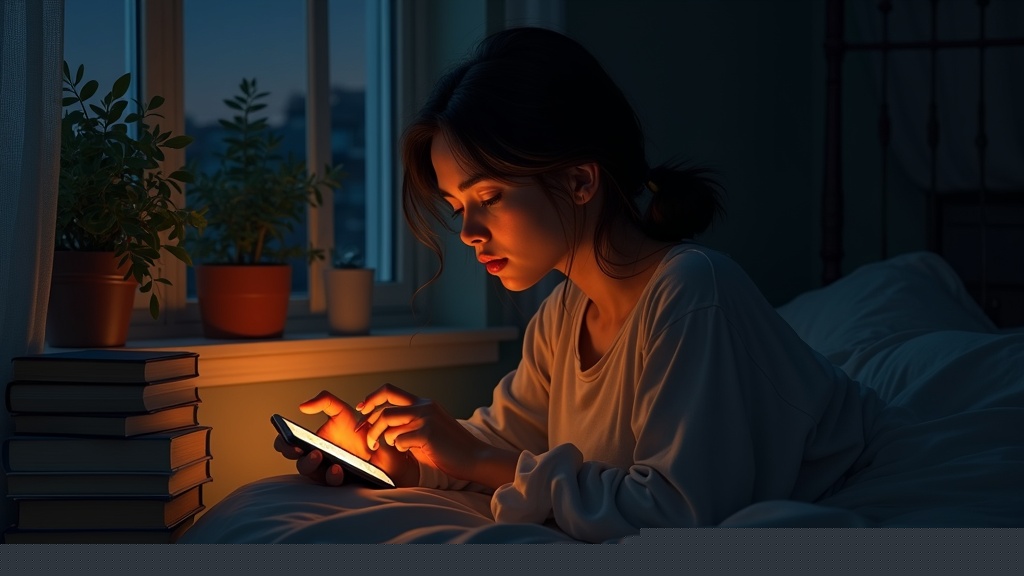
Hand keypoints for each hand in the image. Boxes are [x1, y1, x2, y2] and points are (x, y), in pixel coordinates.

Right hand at [273, 390, 418, 486]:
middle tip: (299, 448)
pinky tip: (337, 468)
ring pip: (310, 472)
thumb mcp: (342, 411)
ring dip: (310, 464)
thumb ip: (325, 401)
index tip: (287, 438)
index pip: (288, 444)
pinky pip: (331, 483)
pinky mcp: (340, 482)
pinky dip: (332, 475)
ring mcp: (325, 471)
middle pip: (294, 459)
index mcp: (311, 443)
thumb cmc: (357, 430)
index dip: (283, 442)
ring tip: (318, 455)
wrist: (381, 446)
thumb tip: (302, 406)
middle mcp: (315, 458)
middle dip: (292, 454)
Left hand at [357, 383, 519, 488]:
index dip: (371, 399)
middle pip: (384, 408)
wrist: (476, 457)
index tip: (361, 410)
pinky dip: (399, 448)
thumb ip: (410, 424)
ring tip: (384, 448)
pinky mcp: (427, 432)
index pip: (389, 391)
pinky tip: (409, 453)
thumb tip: (383, 429)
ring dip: (380, 438)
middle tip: (365, 438)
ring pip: (388, 423)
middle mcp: (424, 406)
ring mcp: (426, 418)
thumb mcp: (429, 429)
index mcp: (424, 403)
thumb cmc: (451, 449)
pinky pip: (399, 440)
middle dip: (368, 423)